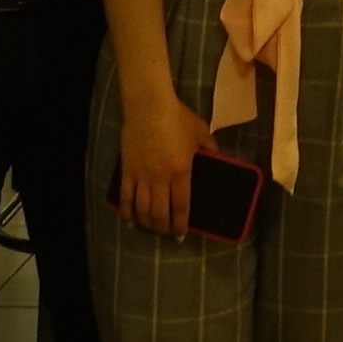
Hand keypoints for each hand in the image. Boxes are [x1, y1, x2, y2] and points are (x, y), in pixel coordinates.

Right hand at [118, 96, 213, 238]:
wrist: (149, 106)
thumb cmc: (177, 118)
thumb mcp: (200, 132)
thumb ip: (210, 147)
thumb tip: (216, 157)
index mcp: (180, 172)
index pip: (181, 206)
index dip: (180, 224)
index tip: (181, 235)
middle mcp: (160, 179)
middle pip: (160, 213)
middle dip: (164, 228)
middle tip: (166, 233)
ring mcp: (142, 176)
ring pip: (142, 208)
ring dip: (147, 222)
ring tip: (151, 227)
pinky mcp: (127, 170)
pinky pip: (125, 196)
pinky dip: (126, 211)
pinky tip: (129, 219)